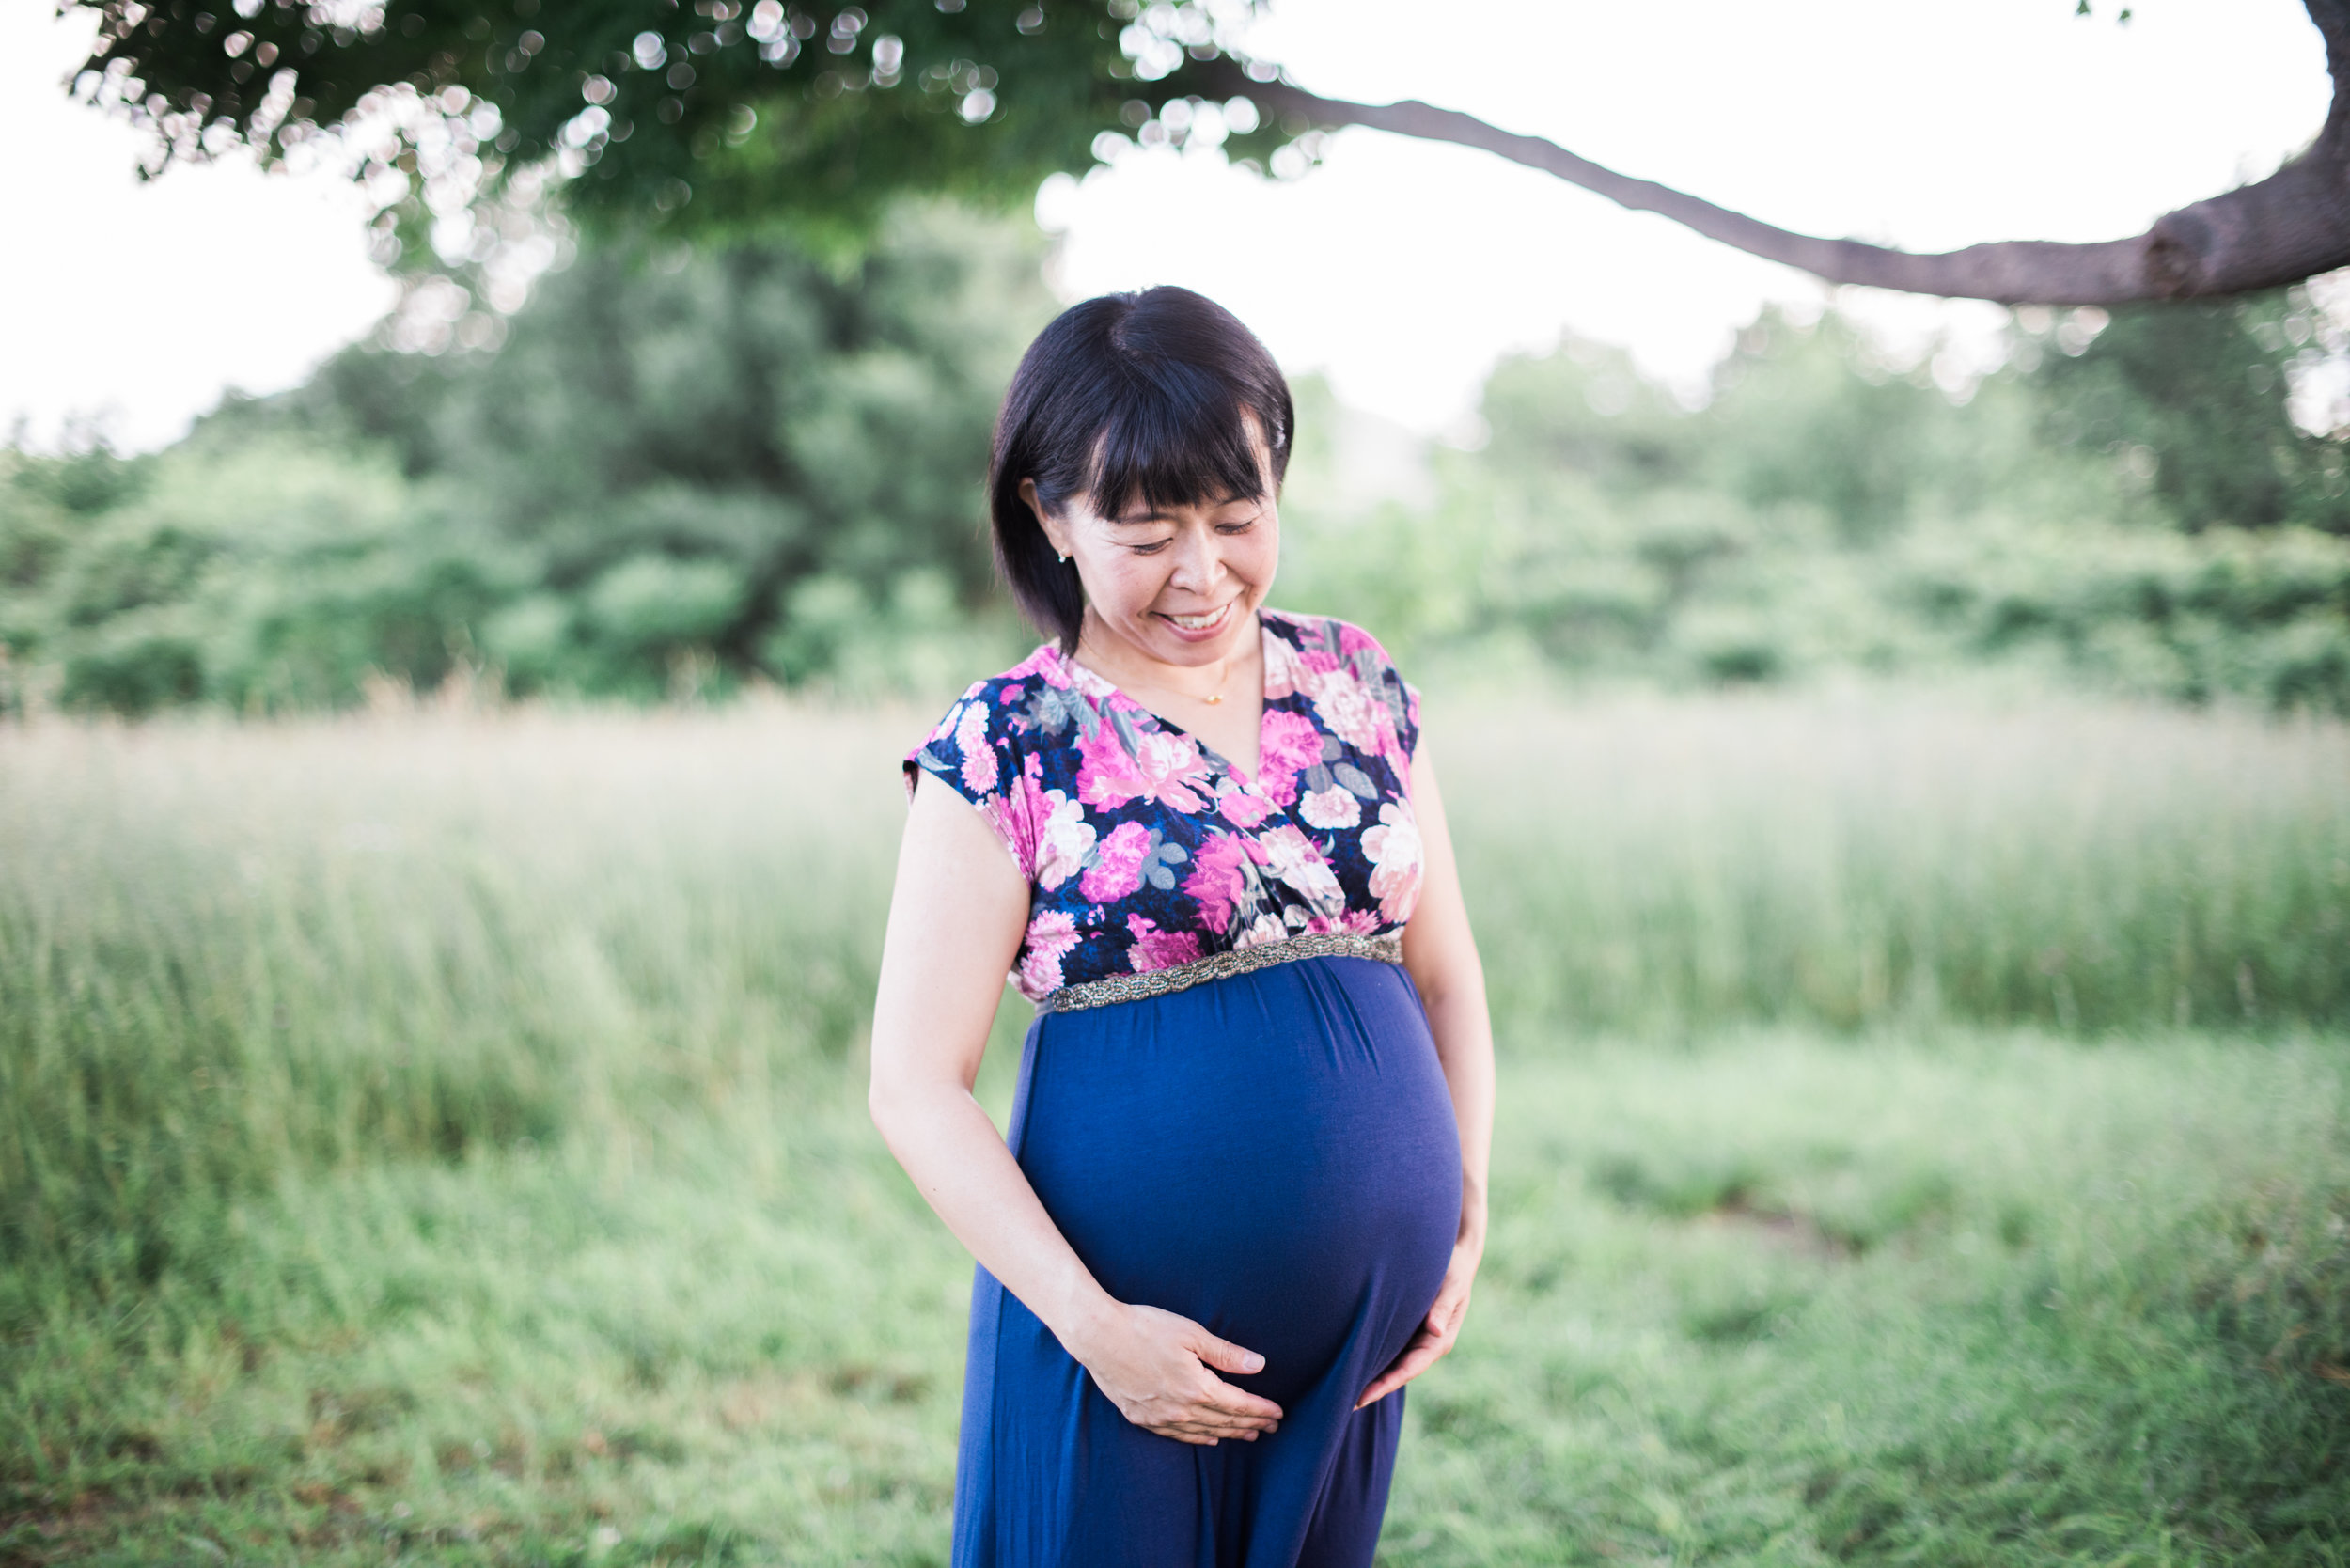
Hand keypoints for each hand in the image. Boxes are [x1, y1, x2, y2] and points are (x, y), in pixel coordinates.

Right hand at [1063, 1301, 1284, 1445]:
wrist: (1098, 1336)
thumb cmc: (1145, 1328)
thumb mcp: (1191, 1334)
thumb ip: (1226, 1353)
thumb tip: (1259, 1365)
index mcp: (1197, 1387)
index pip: (1238, 1404)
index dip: (1261, 1410)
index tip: (1278, 1413)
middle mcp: (1181, 1409)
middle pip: (1224, 1421)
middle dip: (1251, 1425)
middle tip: (1272, 1428)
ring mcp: (1160, 1417)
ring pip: (1204, 1432)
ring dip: (1229, 1434)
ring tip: (1248, 1435)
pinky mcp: (1142, 1418)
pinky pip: (1178, 1435)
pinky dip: (1199, 1438)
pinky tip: (1209, 1438)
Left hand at [1357, 1234, 1481, 1408]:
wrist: (1456, 1254)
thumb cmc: (1454, 1269)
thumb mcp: (1452, 1286)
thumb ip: (1442, 1307)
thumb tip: (1435, 1331)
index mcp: (1438, 1341)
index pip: (1408, 1370)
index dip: (1385, 1385)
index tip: (1362, 1397)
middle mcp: (1425, 1344)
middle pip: (1395, 1373)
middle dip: (1372, 1388)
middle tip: (1342, 1403)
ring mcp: (1415, 1338)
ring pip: (1390, 1363)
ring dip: (1369, 1375)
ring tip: (1340, 1390)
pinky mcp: (1405, 1327)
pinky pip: (1386, 1347)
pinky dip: (1370, 1356)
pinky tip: (1348, 1360)